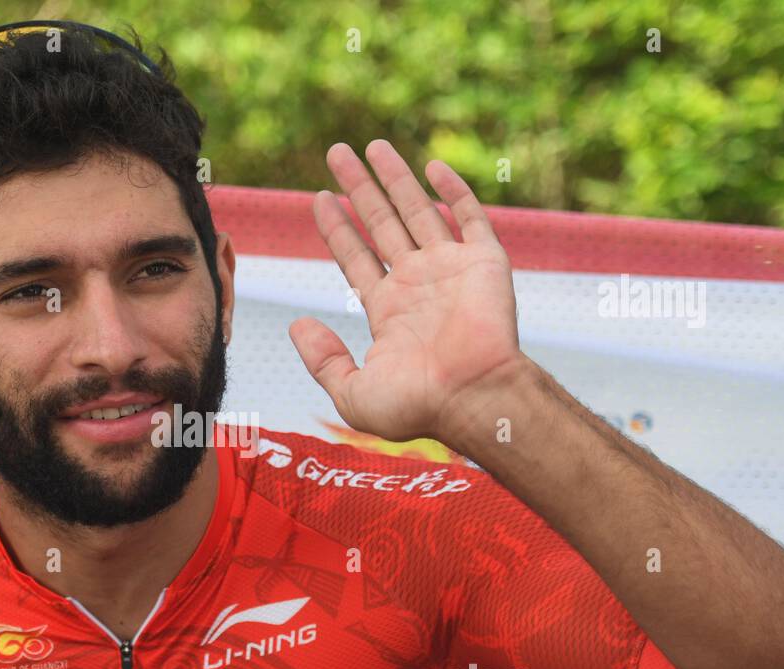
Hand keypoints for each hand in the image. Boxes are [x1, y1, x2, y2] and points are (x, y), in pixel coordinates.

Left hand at [289, 140, 523, 442]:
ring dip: (396, 179)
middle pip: (381, 224)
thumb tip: (298, 325)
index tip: (319, 197)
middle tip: (337, 153)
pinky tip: (431, 167)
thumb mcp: (353, 393)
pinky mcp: (485, 263)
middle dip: (360, 188)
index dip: (337, 228)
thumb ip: (322, 359)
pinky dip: (454, 191)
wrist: (475, 400)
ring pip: (418, 211)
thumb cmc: (417, 408)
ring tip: (371, 146)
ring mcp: (451, 271)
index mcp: (390, 311)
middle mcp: (418, 285)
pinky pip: (470, 218)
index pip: (356, 257)